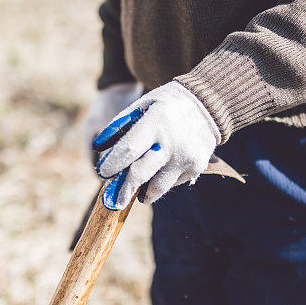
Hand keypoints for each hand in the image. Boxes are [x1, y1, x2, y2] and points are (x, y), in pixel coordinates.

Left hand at [92, 81, 220, 209]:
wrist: (208, 104)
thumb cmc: (166, 105)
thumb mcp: (141, 104)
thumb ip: (119, 125)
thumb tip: (97, 148)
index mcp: (155, 123)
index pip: (128, 150)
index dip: (113, 165)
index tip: (103, 173)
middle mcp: (171, 143)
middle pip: (140, 174)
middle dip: (124, 189)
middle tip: (115, 200)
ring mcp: (186, 158)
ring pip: (158, 187)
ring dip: (144, 192)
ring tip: (137, 192)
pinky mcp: (197, 167)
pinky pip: (173, 183)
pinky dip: (163, 181)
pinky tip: (161, 172)